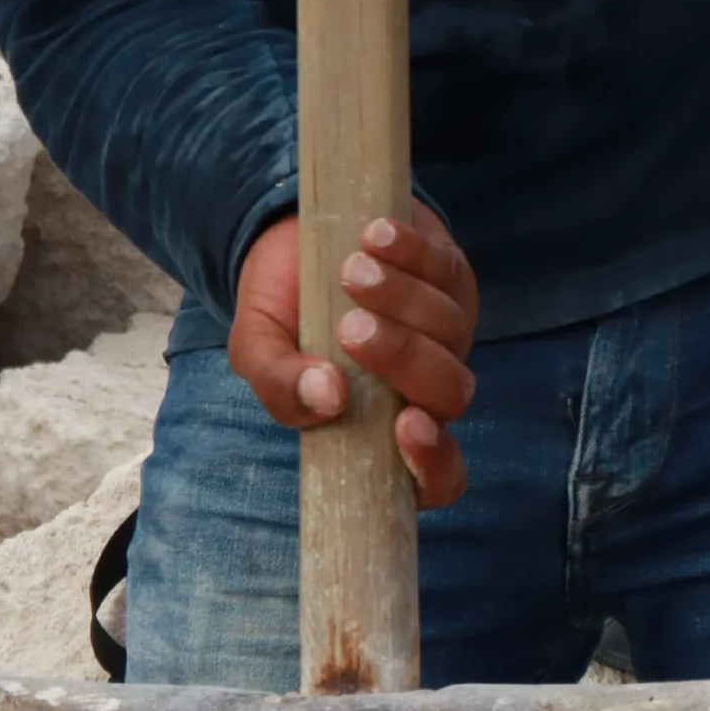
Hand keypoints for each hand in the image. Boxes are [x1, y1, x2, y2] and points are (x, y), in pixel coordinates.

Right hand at [225, 206, 479, 505]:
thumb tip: (326, 400)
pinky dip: (413, 254)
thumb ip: (279, 385)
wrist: (291, 233)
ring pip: (451, 329)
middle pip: (449, 393)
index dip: (434, 464)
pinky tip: (374, 235)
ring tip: (350, 271)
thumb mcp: (258, 348)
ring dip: (401, 299)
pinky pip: (448, 272)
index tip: (405, 427)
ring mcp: (446, 332)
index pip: (436, 477)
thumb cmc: (280, 309)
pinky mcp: (451, 276)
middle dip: (403, 358)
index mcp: (382, 428)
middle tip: (350, 328)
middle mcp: (424, 387)